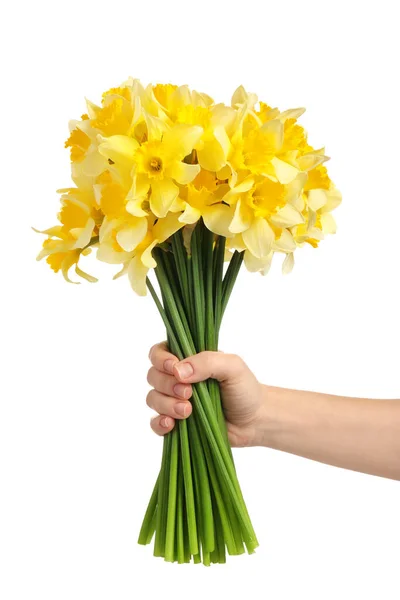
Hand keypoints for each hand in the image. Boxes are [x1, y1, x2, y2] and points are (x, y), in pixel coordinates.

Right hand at [146, 342, 266, 446]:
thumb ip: (207, 362)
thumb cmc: (245, 389)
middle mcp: (178, 379)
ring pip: (153, 399)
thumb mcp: (232, 366)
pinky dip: (159, 424)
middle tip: (189, 393)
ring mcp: (175, 401)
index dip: (160, 359)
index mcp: (188, 360)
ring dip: (166, 405)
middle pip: (153, 376)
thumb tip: (178, 371)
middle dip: (167, 385)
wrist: (255, 421)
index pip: (159, 352)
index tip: (174, 367)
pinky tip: (171, 425)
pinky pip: (155, 423)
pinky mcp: (177, 424)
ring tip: (188, 412)